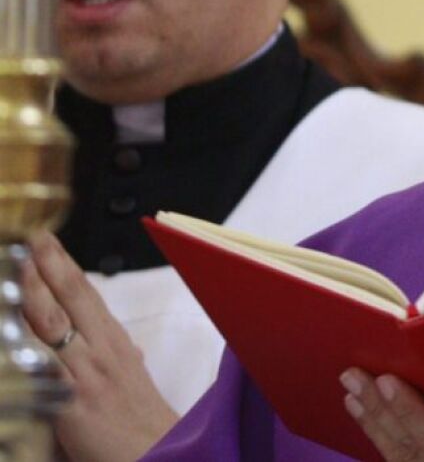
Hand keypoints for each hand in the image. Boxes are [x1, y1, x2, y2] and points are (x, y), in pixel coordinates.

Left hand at [21, 232, 178, 461]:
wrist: (157, 453)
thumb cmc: (142, 423)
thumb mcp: (135, 381)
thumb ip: (123, 360)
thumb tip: (126, 348)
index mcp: (116, 343)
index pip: (88, 295)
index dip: (66, 266)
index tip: (47, 241)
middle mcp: (102, 350)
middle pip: (74, 298)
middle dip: (52, 264)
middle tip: (34, 236)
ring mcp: (87, 372)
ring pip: (56, 322)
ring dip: (36, 290)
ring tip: (22, 263)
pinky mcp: (72, 400)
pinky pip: (44, 365)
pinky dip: (28, 343)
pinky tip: (13, 328)